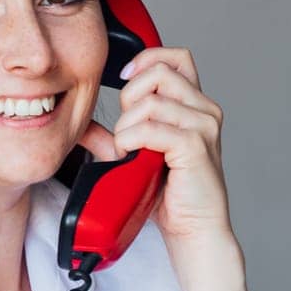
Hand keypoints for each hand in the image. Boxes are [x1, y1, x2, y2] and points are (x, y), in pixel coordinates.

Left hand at [78, 46, 244, 290]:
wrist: (194, 232)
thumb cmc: (172, 197)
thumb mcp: (145, 155)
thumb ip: (126, 131)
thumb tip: (87, 125)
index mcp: (196, 105)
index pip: (175, 57)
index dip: (145, 62)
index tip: (124, 83)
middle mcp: (204, 110)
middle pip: (158, 73)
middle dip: (129, 98)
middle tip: (127, 131)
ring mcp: (203, 126)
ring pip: (151, 101)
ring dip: (127, 126)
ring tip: (129, 151)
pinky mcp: (195, 146)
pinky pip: (151, 127)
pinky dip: (131, 140)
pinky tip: (131, 156)